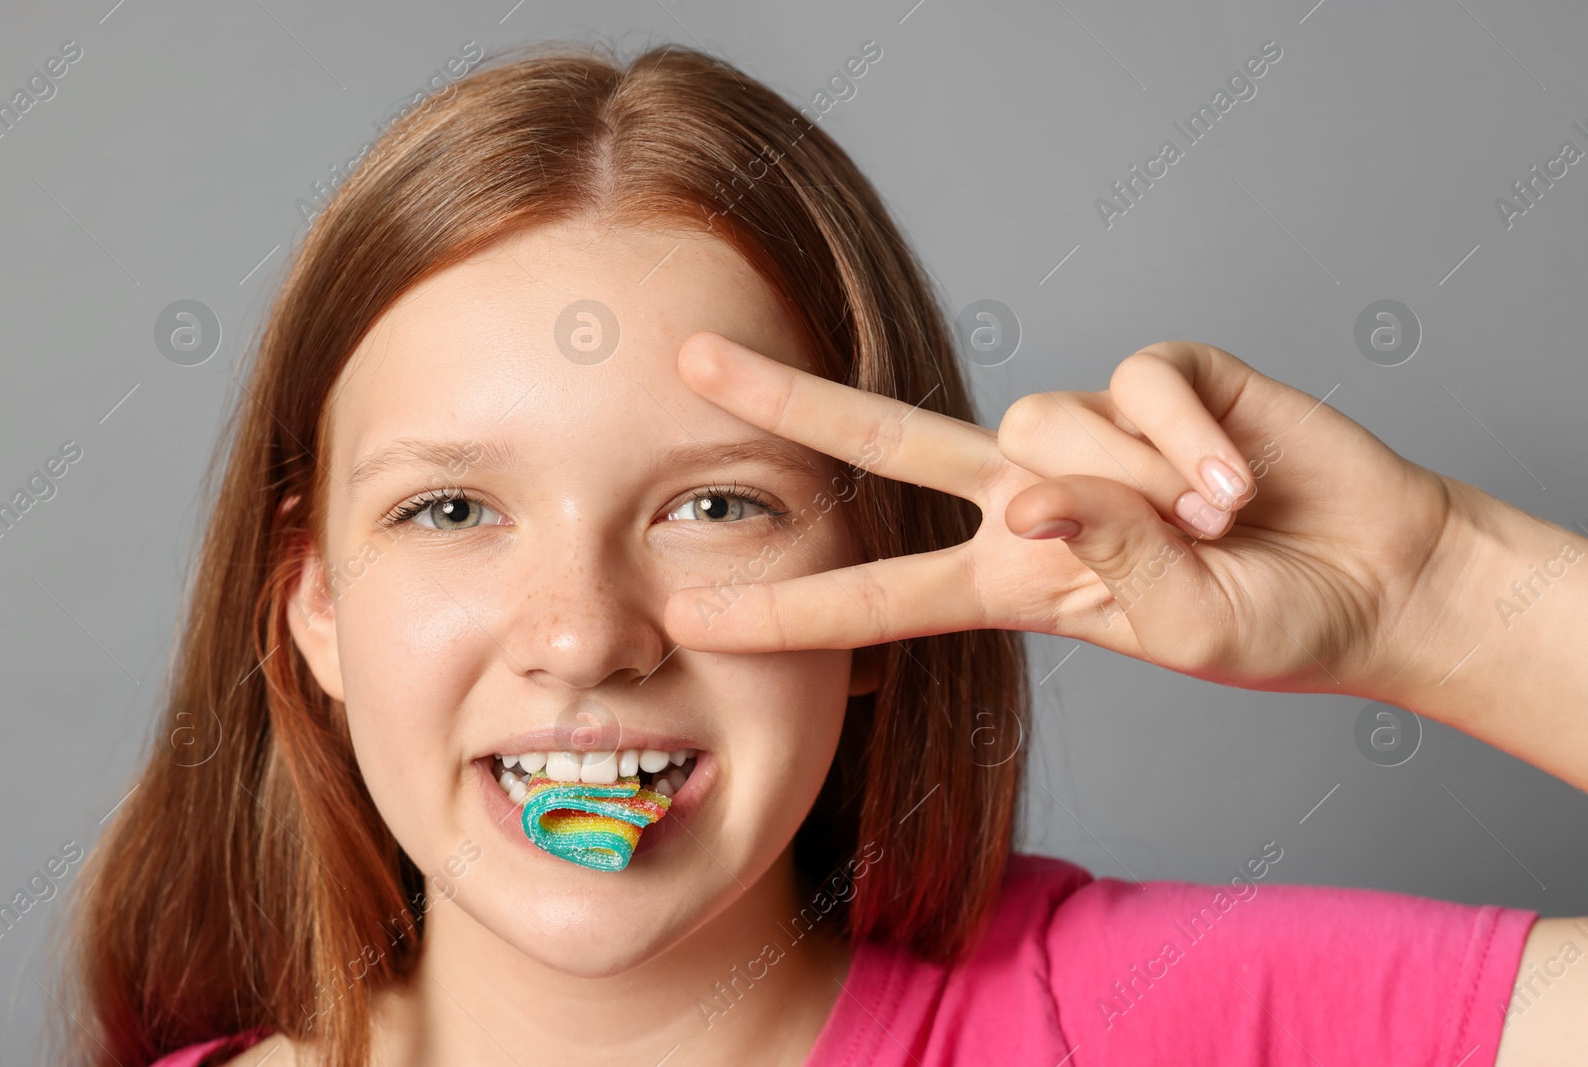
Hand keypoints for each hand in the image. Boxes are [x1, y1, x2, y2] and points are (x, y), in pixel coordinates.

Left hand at [662, 334, 1458, 697]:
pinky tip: (1241, 482)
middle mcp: (1029, 496)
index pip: (879, 593)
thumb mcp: (1183, 629)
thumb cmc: (1270, 622)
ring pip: (1050, 422)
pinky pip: (1139, 386)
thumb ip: (1105, 562)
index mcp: (1010, 581)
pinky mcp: (1156, 377)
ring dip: (1143, 485)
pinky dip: (1193, 442)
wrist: (1373, 575)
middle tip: (688, 359)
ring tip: (1220, 525)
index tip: (693, 618)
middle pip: (887, 439)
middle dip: (789, 399)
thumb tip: (1030, 490)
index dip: (788, 607)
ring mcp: (1089, 432)